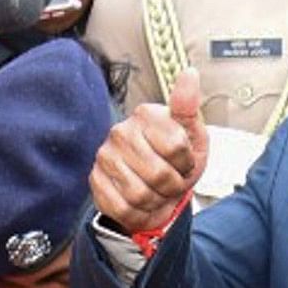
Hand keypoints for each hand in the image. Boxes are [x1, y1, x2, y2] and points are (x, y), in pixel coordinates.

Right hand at [92, 69, 208, 237]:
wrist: (156, 190)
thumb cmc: (176, 161)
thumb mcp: (192, 135)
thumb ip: (189, 106)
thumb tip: (190, 73)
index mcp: (146, 115)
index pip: (177, 147)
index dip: (187, 163)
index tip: (183, 162)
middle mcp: (120, 131)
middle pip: (159, 174)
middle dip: (172, 186)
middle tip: (171, 182)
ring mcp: (105, 156)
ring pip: (140, 195)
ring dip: (156, 201)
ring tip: (156, 191)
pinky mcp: (95, 181)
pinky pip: (122, 208)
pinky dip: (138, 213)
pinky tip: (141, 203)